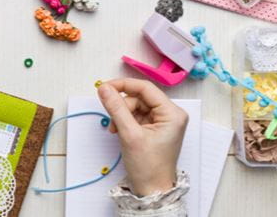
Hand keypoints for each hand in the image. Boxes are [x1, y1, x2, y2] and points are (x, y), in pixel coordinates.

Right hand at [97, 78, 187, 195]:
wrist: (152, 190)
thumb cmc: (148, 167)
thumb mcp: (129, 134)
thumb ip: (116, 108)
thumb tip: (104, 89)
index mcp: (172, 114)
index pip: (146, 88)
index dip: (123, 85)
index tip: (104, 87)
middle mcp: (170, 115)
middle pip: (140, 97)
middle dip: (122, 106)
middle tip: (110, 119)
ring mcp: (163, 122)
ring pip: (136, 106)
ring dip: (122, 115)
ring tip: (115, 130)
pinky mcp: (155, 129)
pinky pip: (136, 116)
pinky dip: (125, 121)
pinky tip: (119, 131)